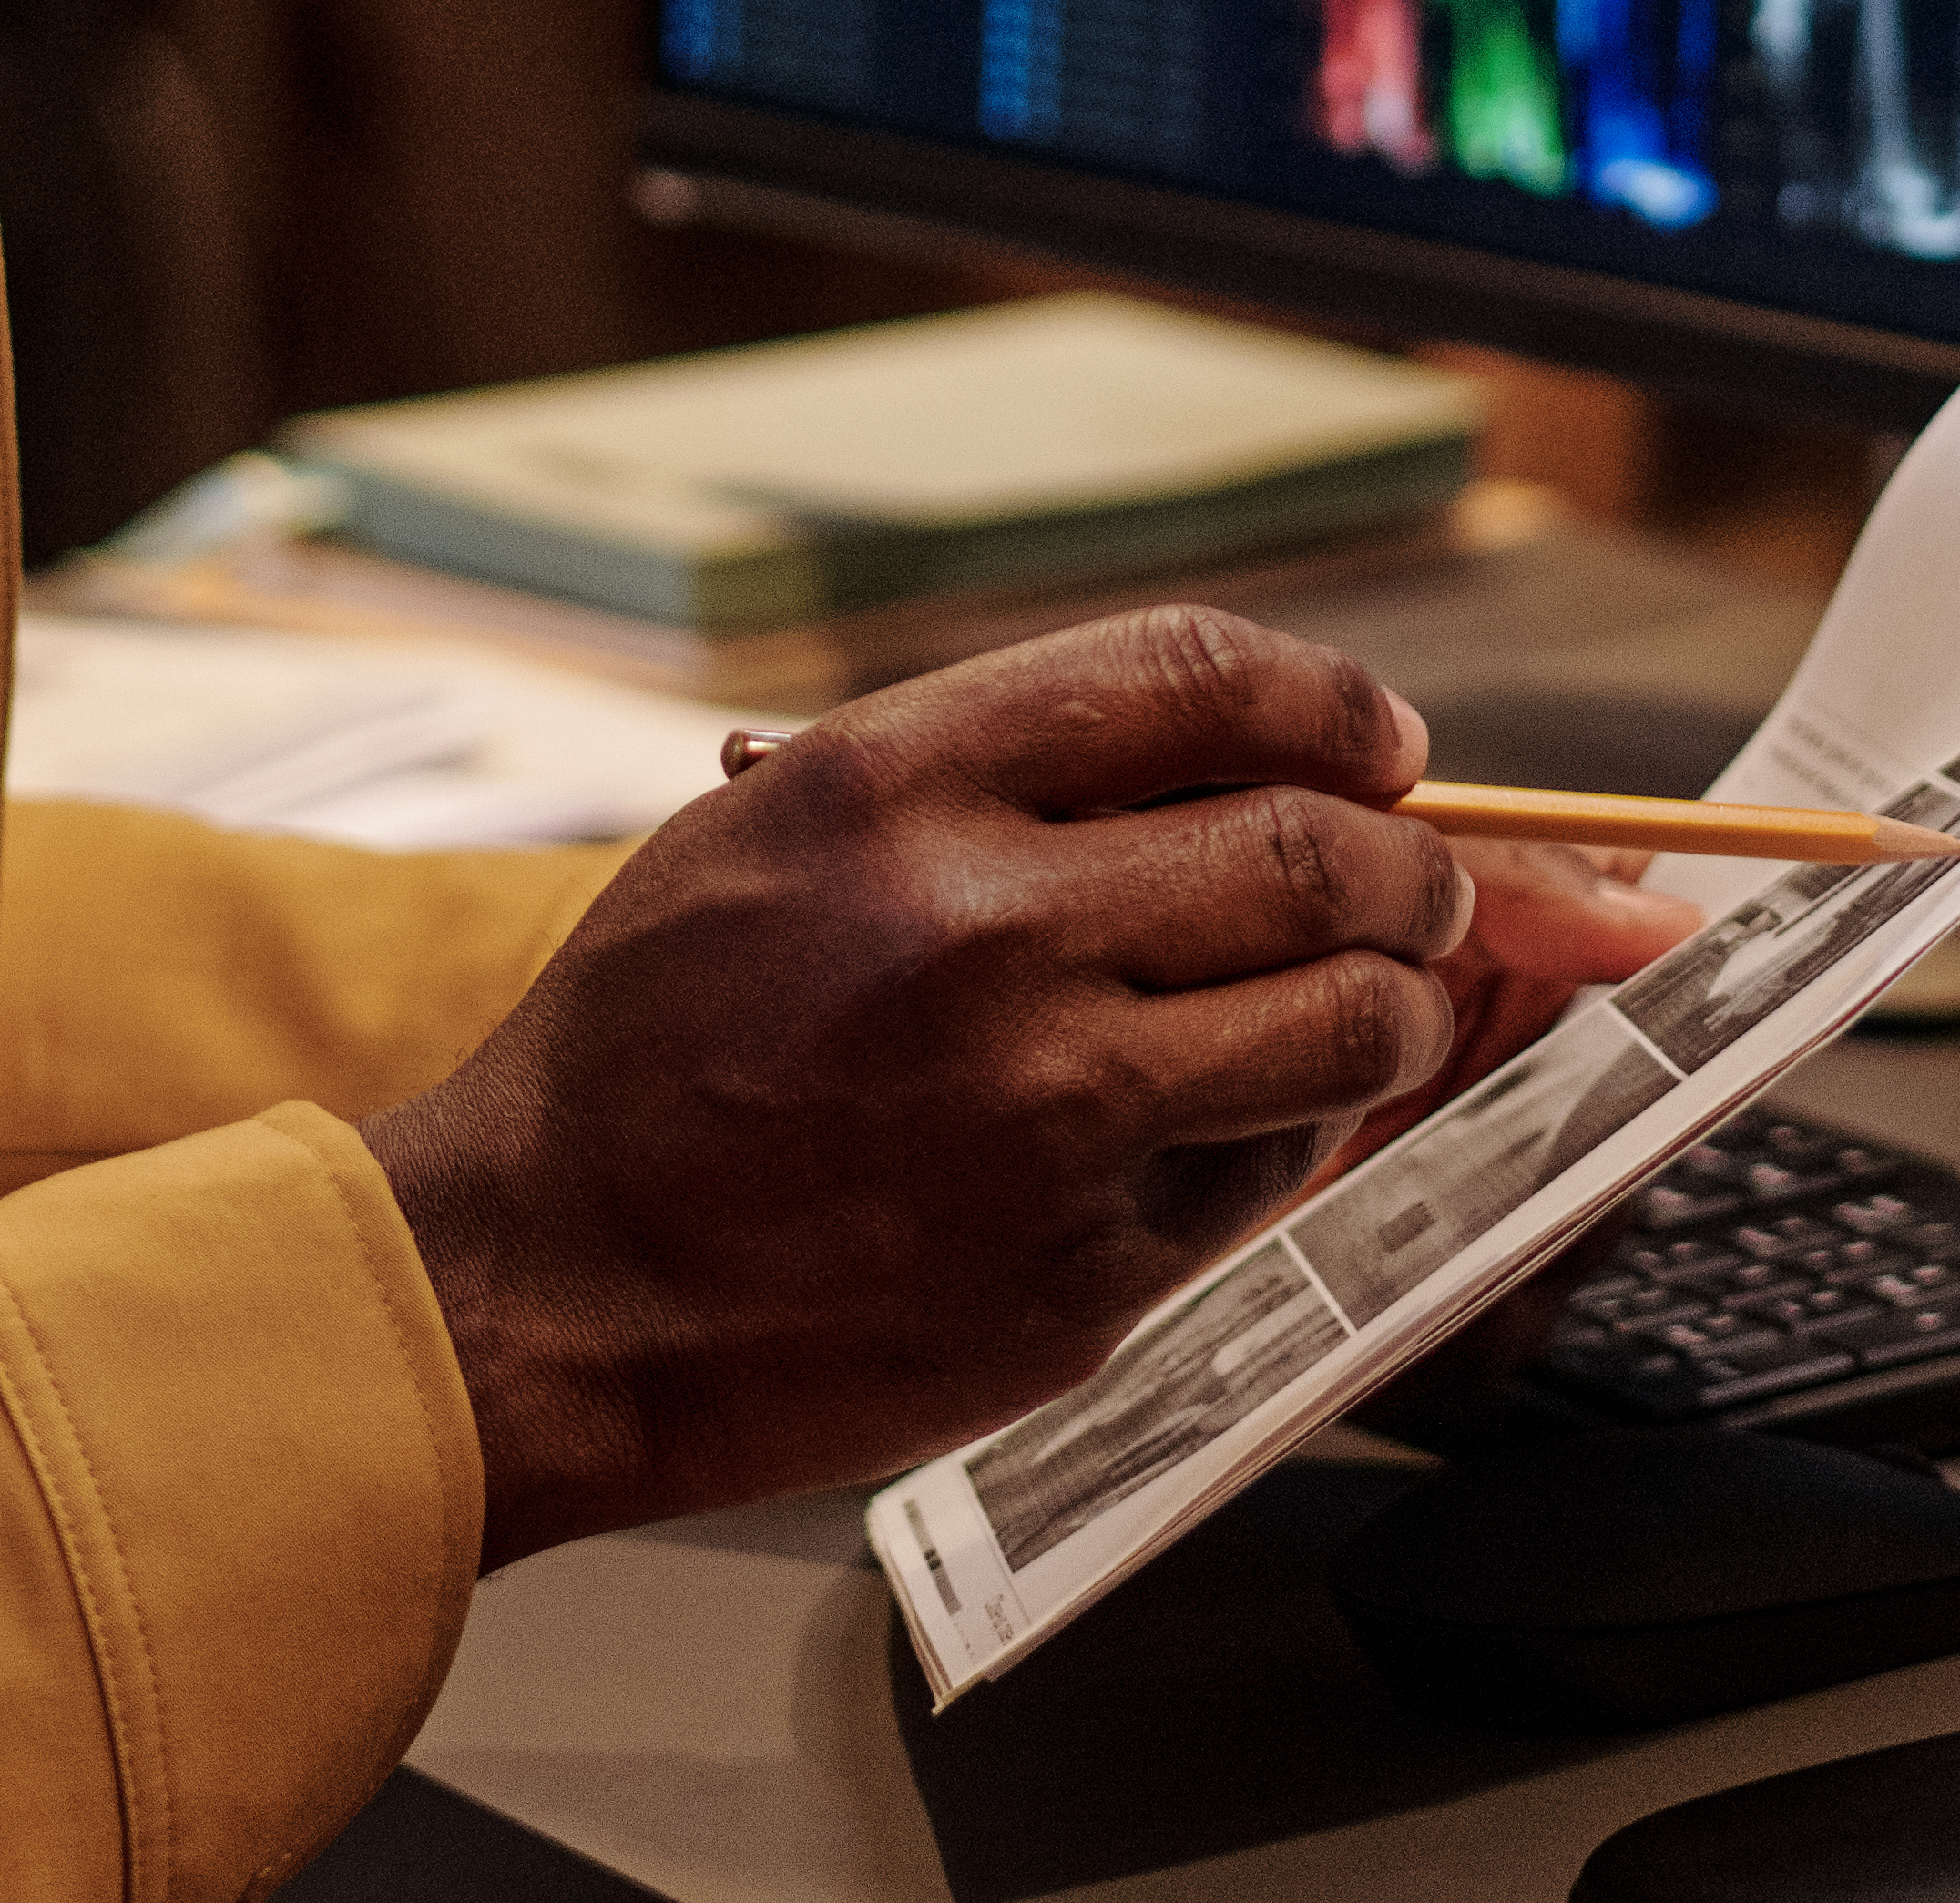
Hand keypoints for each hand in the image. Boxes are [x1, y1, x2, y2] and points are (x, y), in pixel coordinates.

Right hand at [353, 610, 1674, 1566]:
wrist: (542, 1284)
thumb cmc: (652, 1051)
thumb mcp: (779, 830)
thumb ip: (997, 779)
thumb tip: (1253, 758)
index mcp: (898, 788)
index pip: (1202, 675)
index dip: (1334, 702)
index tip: (1379, 741)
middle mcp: (985, 931)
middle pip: (1322, 850)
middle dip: (1417, 865)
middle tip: (1416, 884)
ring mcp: (1046, 1111)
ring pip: (1350, 1022)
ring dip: (1394, 1003)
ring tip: (1361, 1003)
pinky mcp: (1083, 1271)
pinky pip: (1269, 1173)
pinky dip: (1280, 1138)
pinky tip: (1205, 1129)